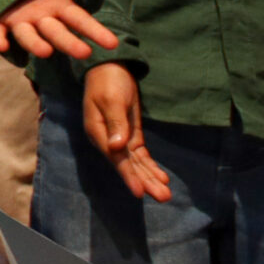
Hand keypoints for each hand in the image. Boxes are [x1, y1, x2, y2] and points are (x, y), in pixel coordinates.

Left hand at [0, 0, 122, 57]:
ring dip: (36, 44)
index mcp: (59, 7)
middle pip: (57, 33)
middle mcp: (41, 19)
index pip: (80, 21)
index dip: (95, 31)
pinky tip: (1, 45)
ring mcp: (20, 21)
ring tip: (46, 52)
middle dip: (70, 43)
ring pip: (28, 36)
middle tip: (85, 53)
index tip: (113, 44)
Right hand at [82, 63, 170, 200]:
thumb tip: (116, 148)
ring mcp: (119, 138)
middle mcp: (107, 140)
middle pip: (127, 165)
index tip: (140, 192)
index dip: (128, 175)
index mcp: (98, 132)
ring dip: (150, 178)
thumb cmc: (108, 80)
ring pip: (135, 163)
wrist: (110, 66)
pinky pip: (140, 155)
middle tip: (163, 197)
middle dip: (145, 181)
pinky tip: (162, 178)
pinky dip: (150, 166)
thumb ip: (115, 123)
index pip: (115, 158)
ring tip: (165, 194)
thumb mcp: (111, 99)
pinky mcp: (129, 134)